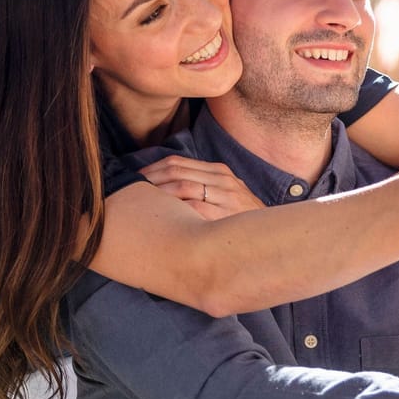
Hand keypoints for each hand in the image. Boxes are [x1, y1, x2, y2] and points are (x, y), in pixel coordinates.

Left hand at [139, 156, 264, 219]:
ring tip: (139, 204)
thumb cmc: (241, 218)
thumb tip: (163, 186)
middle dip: (150, 181)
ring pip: (182, 187)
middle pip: (176, 172)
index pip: (177, 163)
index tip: (134, 180)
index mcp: (218, 171)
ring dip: (157, 195)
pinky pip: (192, 209)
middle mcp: (222, 180)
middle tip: (128, 192)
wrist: (270, 236)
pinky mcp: (225, 215)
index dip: (152, 170)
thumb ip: (202, 185)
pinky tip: (160, 219)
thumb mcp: (227, 193)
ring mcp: (225, 197)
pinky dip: (173, 211)